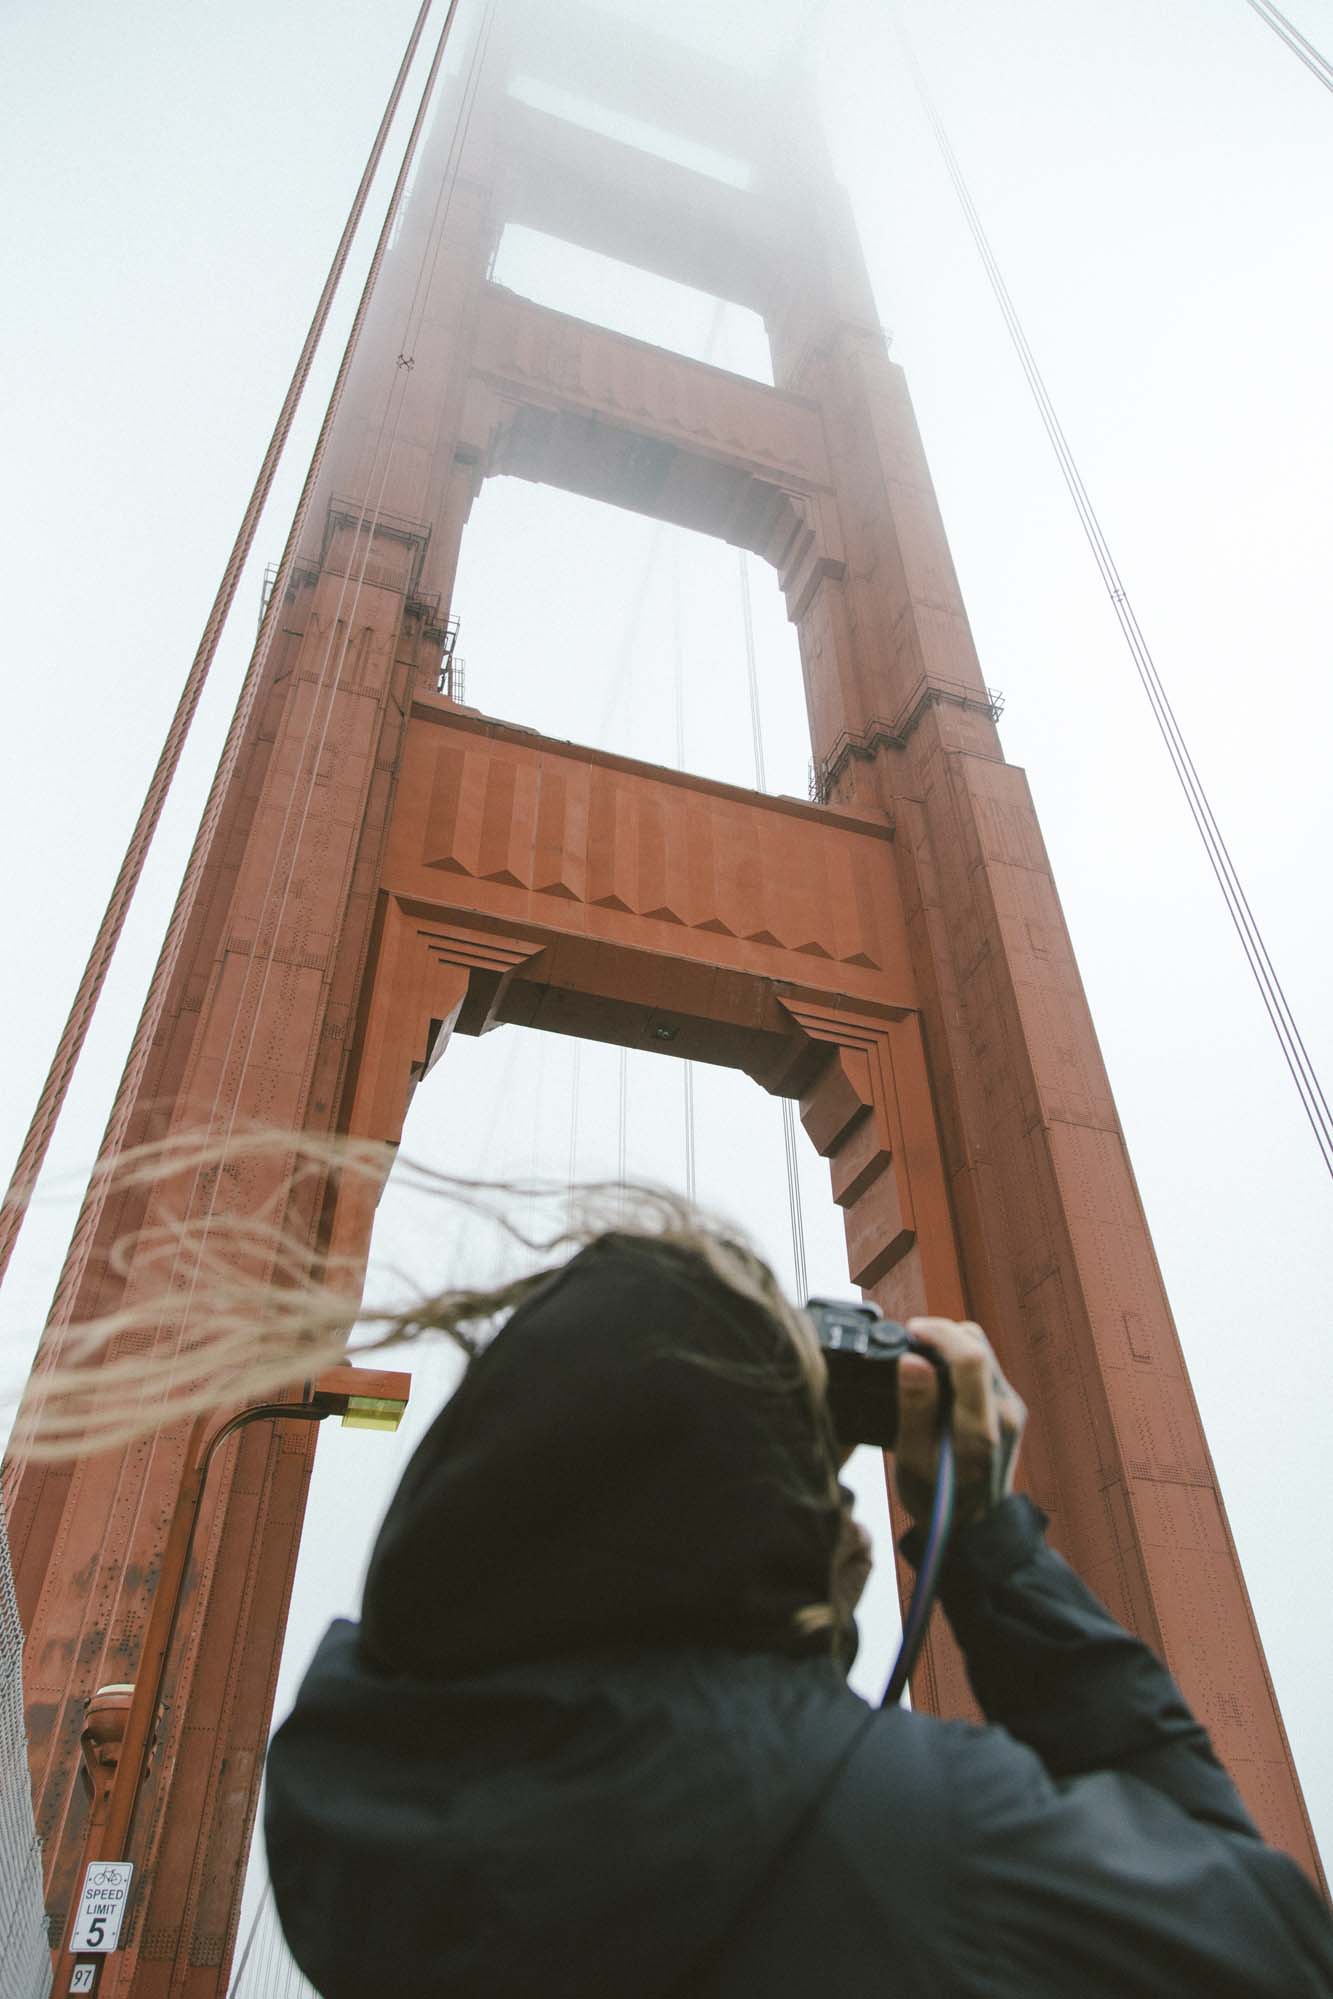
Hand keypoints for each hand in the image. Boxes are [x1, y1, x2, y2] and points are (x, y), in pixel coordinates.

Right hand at [893, 1318, 1025, 1530]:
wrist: (977, 1531)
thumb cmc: (939, 1501)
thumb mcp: (912, 1460)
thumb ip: (915, 1408)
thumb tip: (911, 1360)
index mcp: (980, 1427)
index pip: (971, 1358)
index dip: (938, 1333)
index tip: (910, 1331)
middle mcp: (1004, 1410)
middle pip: (978, 1343)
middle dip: (941, 1335)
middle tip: (908, 1346)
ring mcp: (1011, 1408)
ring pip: (982, 1351)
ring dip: (950, 1347)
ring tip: (919, 1364)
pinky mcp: (1010, 1408)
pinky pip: (985, 1368)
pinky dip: (958, 1363)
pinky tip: (937, 1382)